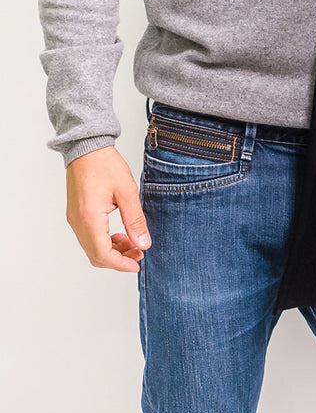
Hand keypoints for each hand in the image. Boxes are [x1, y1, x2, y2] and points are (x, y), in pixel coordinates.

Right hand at [66, 145, 150, 272]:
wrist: (87, 148)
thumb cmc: (105, 164)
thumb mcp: (127, 191)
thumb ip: (135, 220)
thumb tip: (143, 243)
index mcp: (90, 218)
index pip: (102, 254)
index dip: (120, 264)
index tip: (136, 264)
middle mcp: (78, 222)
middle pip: (95, 255)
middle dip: (118, 259)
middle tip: (139, 254)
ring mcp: (74, 219)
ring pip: (91, 247)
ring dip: (111, 251)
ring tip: (132, 243)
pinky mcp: (76, 214)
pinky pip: (88, 237)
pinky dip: (104, 241)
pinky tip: (120, 234)